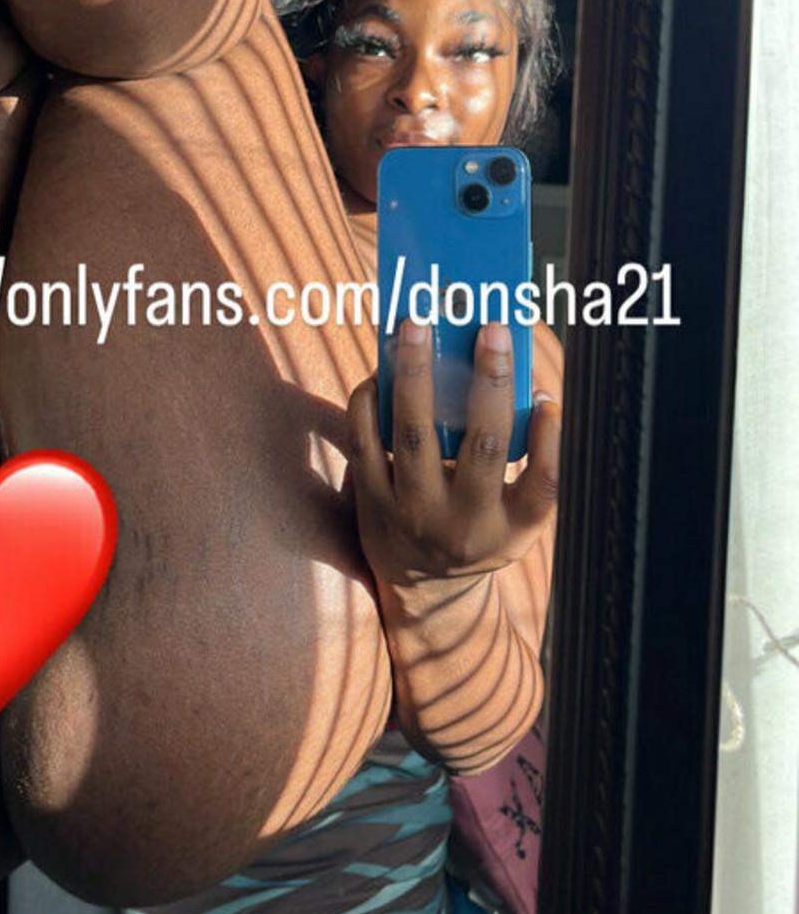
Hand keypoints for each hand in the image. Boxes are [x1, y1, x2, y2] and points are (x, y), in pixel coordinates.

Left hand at [346, 318, 560, 589]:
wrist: (424, 588)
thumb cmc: (481, 530)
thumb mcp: (518, 516)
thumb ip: (532, 462)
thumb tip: (534, 392)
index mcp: (512, 526)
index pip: (542, 482)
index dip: (548, 438)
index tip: (546, 393)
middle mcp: (465, 524)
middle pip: (483, 448)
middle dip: (489, 382)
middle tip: (489, 329)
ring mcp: (414, 513)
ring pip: (414, 436)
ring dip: (416, 375)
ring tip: (416, 326)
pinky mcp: (372, 502)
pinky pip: (365, 442)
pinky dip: (370, 400)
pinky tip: (382, 369)